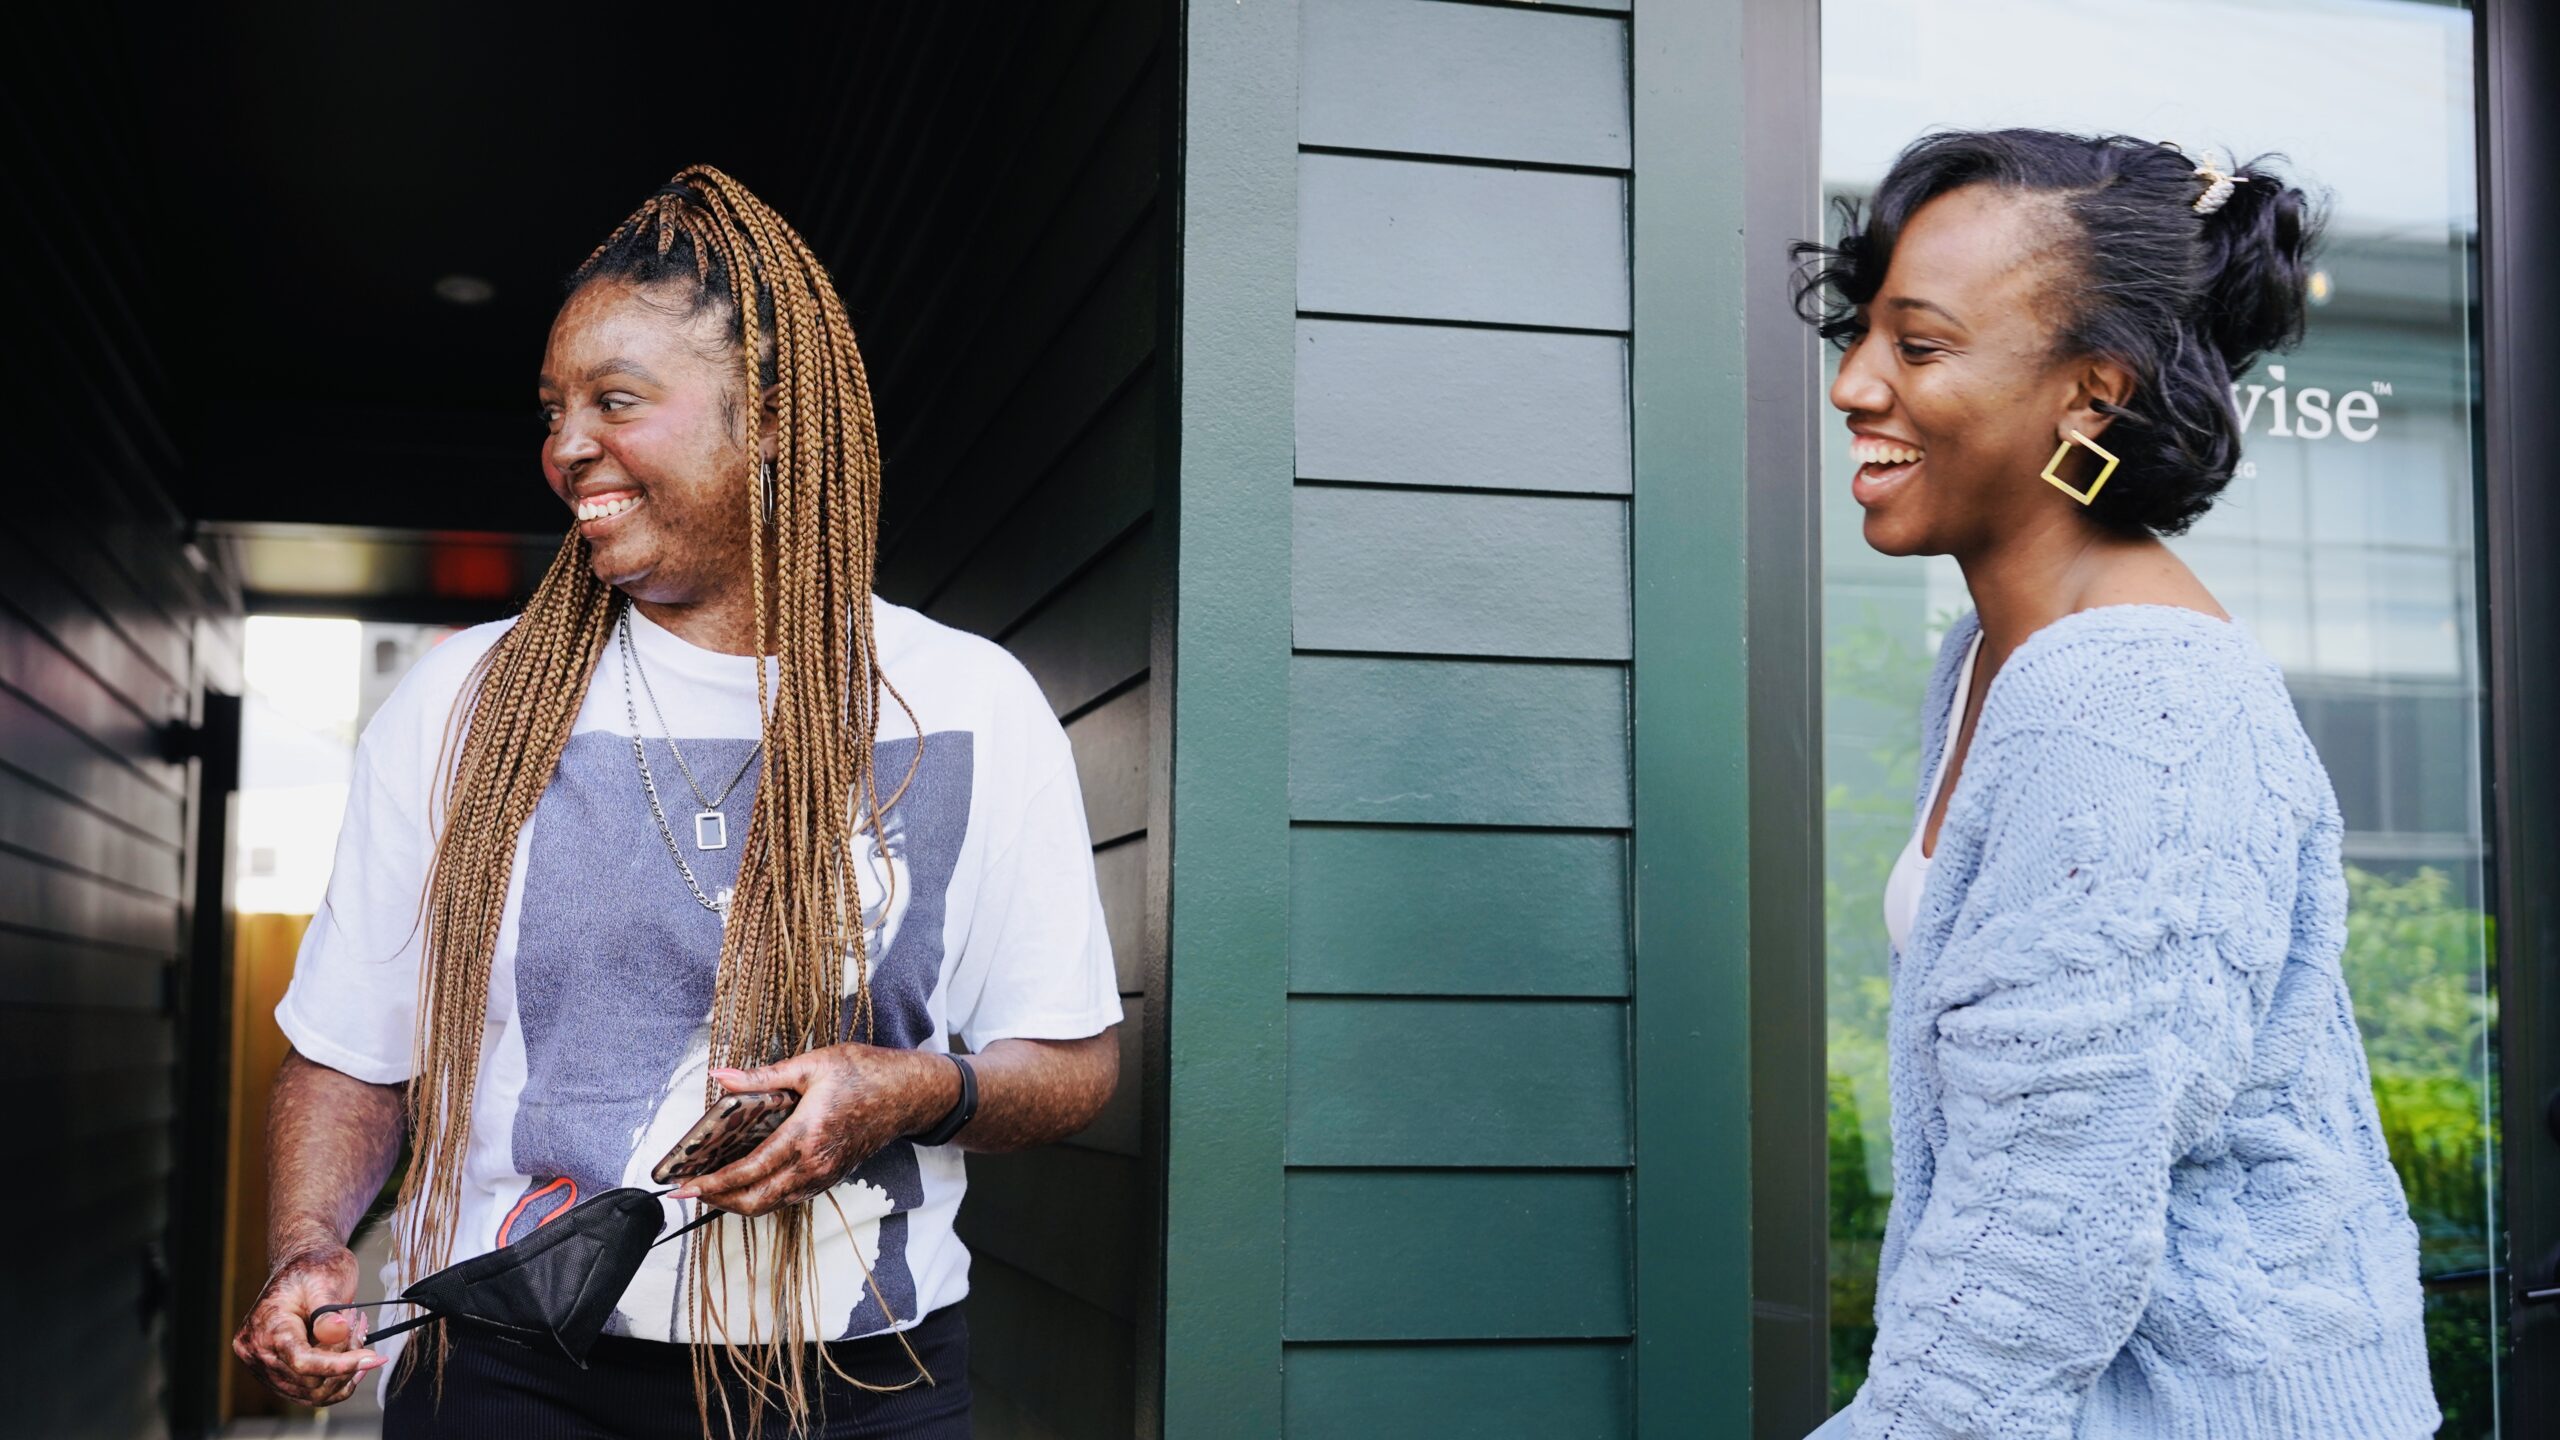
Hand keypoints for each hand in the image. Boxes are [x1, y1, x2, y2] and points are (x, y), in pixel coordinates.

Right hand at [231, 1243, 382, 1405]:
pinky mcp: (277, 1374)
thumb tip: (336, 1332)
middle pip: (310, 1380)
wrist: (302, 1265)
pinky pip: (310, 1393)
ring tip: (357, 1335)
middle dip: (345, 1358)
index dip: (340, 1364)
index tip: (373, 1357)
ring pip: (313, 1392)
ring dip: (344, 1372)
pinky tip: (355, 1359)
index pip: (302, 1361)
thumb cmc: (313, 1267)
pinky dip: (337, 1381)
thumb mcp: (324, 1280)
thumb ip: (328, 1310)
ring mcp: (264, 1366)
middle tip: (359, 1324)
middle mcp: (258, 1352)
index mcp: (266, 1327)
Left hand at [674, 1045, 954, 1217]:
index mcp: (805, 1135)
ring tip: (710, 1189)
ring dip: (738, 1202)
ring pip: (772, 1204)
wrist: (909, 1094)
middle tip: (688, 1193)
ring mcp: (824, 1175)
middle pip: (756, 1200)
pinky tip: (747, 1183)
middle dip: (717, 1201)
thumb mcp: (812, 1065)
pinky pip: (789, 1197)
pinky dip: (762, 1196)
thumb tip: (721, 1076)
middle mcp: (814, 1164)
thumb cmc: (865, 1074)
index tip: (685, 1185)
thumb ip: (762, 1077)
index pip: (749, 1172)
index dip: (713, 1183)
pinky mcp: (831, 1176)